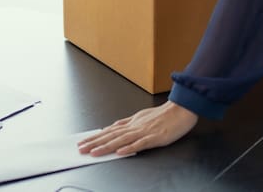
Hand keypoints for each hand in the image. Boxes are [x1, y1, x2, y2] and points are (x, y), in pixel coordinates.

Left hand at [77, 101, 197, 156]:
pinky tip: (121, 152)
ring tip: (95, 152)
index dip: (95, 137)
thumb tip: (113, 126)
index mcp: (132, 123)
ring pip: (122, 140)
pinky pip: (141, 143)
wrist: (181, 109)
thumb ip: (127, 123)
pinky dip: (130, 148)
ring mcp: (145, 132)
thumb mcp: (142, 116)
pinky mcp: (156, 137)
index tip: (83, 142)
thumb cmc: (164, 114)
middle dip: (95, 143)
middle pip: (111, 135)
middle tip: (81, 148)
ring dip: (107, 146)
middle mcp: (135, 126)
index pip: (109, 131)